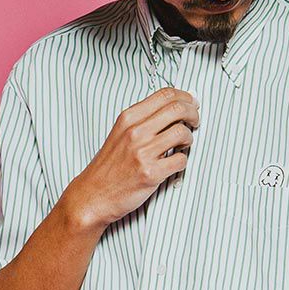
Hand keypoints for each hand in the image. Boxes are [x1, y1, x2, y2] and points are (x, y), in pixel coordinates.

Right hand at [67, 86, 200, 228]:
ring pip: (183, 133)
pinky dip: (182, 161)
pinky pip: (180, 160)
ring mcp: (143, 153)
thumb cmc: (108, 167)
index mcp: (128, 118)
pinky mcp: (151, 174)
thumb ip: (142, 120)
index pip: (165, 95)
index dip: (185, 97)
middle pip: (177, 109)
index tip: (192, 103)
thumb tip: (171, 109)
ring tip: (184, 144)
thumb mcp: (119, 134)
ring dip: (189, 138)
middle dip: (193, 114)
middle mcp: (135, 132)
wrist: (93, 195)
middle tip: (195, 121)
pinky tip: (175, 162)